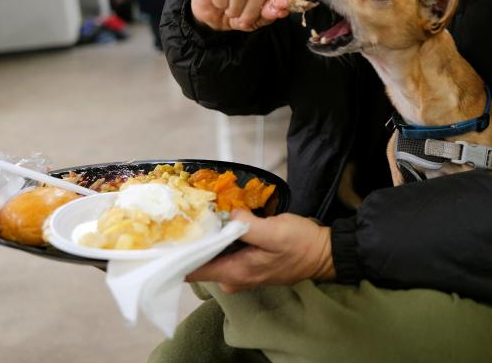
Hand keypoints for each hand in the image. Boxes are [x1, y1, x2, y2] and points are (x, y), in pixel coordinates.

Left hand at [186, 210, 335, 292]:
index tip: (167, 233)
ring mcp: (239, 273)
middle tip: (183, 213)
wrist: (324, 253)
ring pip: (210, 256)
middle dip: (191, 240)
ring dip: (206, 237)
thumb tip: (227, 214)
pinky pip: (223, 253)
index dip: (177, 253)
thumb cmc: (301, 244)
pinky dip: (219, 238)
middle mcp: (232, 278)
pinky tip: (218, 220)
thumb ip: (247, 225)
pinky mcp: (246, 264)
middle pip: (198, 262)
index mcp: (235, 273)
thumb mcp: (275, 232)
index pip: (192, 270)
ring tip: (197, 213)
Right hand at [190, 0, 295, 31]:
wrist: (217, 9)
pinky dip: (221, 3)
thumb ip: (273, 11)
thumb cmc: (246, 7)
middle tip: (246, 20)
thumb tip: (278, 10)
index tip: (280, 7)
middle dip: (253, 10)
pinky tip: (221, 2)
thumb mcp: (263, 15)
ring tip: (233, 12)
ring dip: (236, 10)